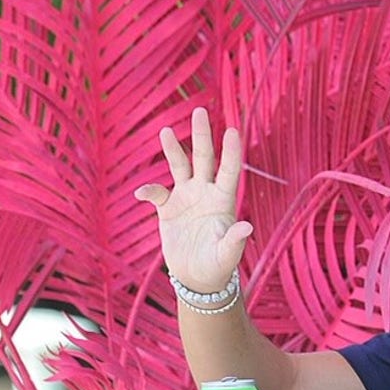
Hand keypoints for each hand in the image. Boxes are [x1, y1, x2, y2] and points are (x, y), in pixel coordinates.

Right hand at [134, 106, 252, 292]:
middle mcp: (205, 192)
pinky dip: (149, 191)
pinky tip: (142, 193)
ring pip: (179, 167)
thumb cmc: (218, 266)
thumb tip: (246, 226)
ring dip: (174, 150)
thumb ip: (235, 240)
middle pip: (204, 158)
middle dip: (201, 136)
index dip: (230, 151)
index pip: (229, 170)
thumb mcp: (227, 255)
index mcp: (223, 200)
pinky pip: (157, 193)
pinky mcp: (168, 209)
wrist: (196, 278)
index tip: (231, 129)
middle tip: (199, 111)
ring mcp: (186, 198)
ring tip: (166, 131)